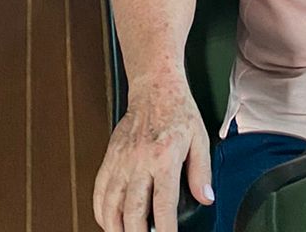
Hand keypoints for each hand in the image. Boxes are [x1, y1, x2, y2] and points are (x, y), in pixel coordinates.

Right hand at [92, 75, 211, 231]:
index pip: (163, 204)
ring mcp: (121, 160)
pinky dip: (101, 211)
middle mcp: (140, 161)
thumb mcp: (200, 138)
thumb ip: (202, 171)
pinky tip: (108, 221)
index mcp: (164, 157)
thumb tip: (206, 197)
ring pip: (111, 205)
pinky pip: (99, 190)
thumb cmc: (178, 110)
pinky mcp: (110, 157)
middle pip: (133, 211)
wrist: (155, 87)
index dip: (166, 229)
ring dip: (116, 228)